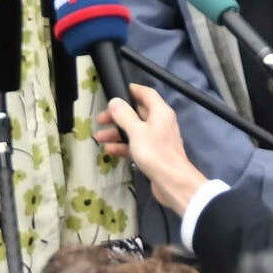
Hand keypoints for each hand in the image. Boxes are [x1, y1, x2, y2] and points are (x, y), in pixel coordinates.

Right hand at [95, 87, 209, 214]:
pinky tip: (110, 150)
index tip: (116, 90)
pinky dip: (123, 146)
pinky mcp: (154, 153)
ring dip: (117, 132)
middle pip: (137, 113)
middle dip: (118, 116)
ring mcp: (157, 139)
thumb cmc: (156, 153)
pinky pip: (136, 145)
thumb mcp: (136, 131)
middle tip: (101, 119)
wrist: (172, 182)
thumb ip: (124, 115)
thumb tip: (115, 101)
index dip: (132, 90)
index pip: (146, 93)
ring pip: (134, 130)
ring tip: (100, 137)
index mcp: (160, 112)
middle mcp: (160, 122)